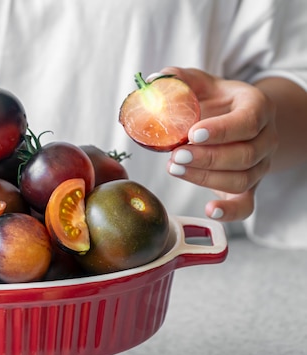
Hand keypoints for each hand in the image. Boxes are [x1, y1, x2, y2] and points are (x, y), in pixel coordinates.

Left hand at [157, 67, 277, 221]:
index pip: (248, 121)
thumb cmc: (212, 100)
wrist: (232, 118)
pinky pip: (247, 205)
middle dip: (207, 158)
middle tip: (176, 155)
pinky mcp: (249, 187)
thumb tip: (152, 81)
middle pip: (245, 155)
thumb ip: (177, 78)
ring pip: (241, 179)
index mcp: (257, 107)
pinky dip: (230, 212)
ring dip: (205, 178)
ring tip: (174, 168)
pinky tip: (209, 209)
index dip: (221, 130)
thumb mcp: (198, 82)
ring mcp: (259, 165)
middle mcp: (265, 138)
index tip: (192, 133)